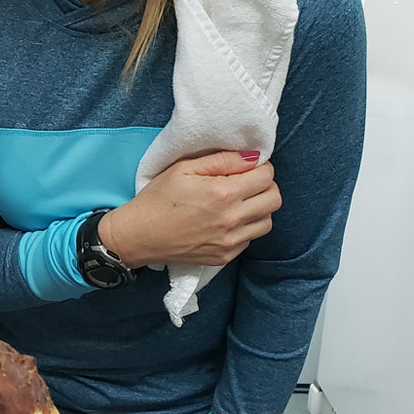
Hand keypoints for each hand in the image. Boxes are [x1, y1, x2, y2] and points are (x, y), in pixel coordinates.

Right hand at [98, 151, 280, 268]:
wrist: (139, 236)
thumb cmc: (158, 198)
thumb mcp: (183, 168)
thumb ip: (221, 160)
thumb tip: (252, 156)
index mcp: (222, 193)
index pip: (266, 176)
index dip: (259, 166)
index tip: (246, 166)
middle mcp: (231, 219)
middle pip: (274, 199)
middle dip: (265, 186)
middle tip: (246, 182)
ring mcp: (230, 241)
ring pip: (267, 221)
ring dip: (258, 208)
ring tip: (238, 201)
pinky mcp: (225, 256)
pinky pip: (250, 238)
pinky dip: (245, 226)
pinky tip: (226, 219)